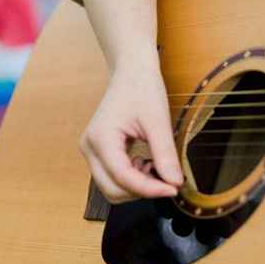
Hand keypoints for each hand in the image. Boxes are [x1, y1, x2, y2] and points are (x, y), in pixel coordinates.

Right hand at [80, 61, 182, 202]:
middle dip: (140, 190)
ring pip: (111, 188)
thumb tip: (174, 182)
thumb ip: (165, 154)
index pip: (123, 177)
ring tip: (154, 167)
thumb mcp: (158, 120)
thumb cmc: (141, 88)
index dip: (149, 188)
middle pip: (112, 189)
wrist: (131, 72)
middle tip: (166, 180)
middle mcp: (90, 148)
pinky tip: (145, 163)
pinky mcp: (98, 153)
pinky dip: (131, 179)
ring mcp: (91, 152)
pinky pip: (112, 178)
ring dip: (135, 187)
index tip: (173, 189)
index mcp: (100, 138)